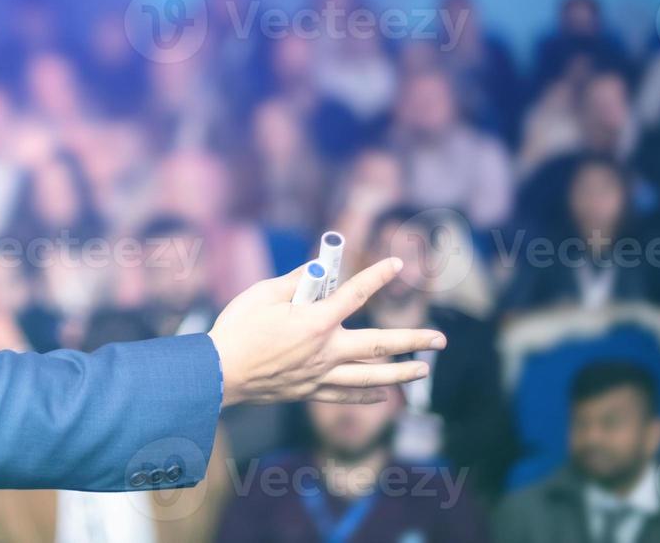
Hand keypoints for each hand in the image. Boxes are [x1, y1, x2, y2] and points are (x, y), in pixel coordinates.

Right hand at [208, 257, 444, 406]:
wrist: (219, 372)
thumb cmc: (237, 328)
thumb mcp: (263, 294)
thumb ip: (297, 281)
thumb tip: (321, 268)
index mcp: (315, 321)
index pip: (355, 293)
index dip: (378, 276)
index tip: (397, 264)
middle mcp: (325, 350)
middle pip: (379, 344)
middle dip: (413, 341)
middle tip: (440, 339)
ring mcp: (320, 374)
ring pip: (370, 376)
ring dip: (401, 373)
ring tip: (424, 370)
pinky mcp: (309, 391)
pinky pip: (346, 395)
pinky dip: (367, 395)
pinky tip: (383, 394)